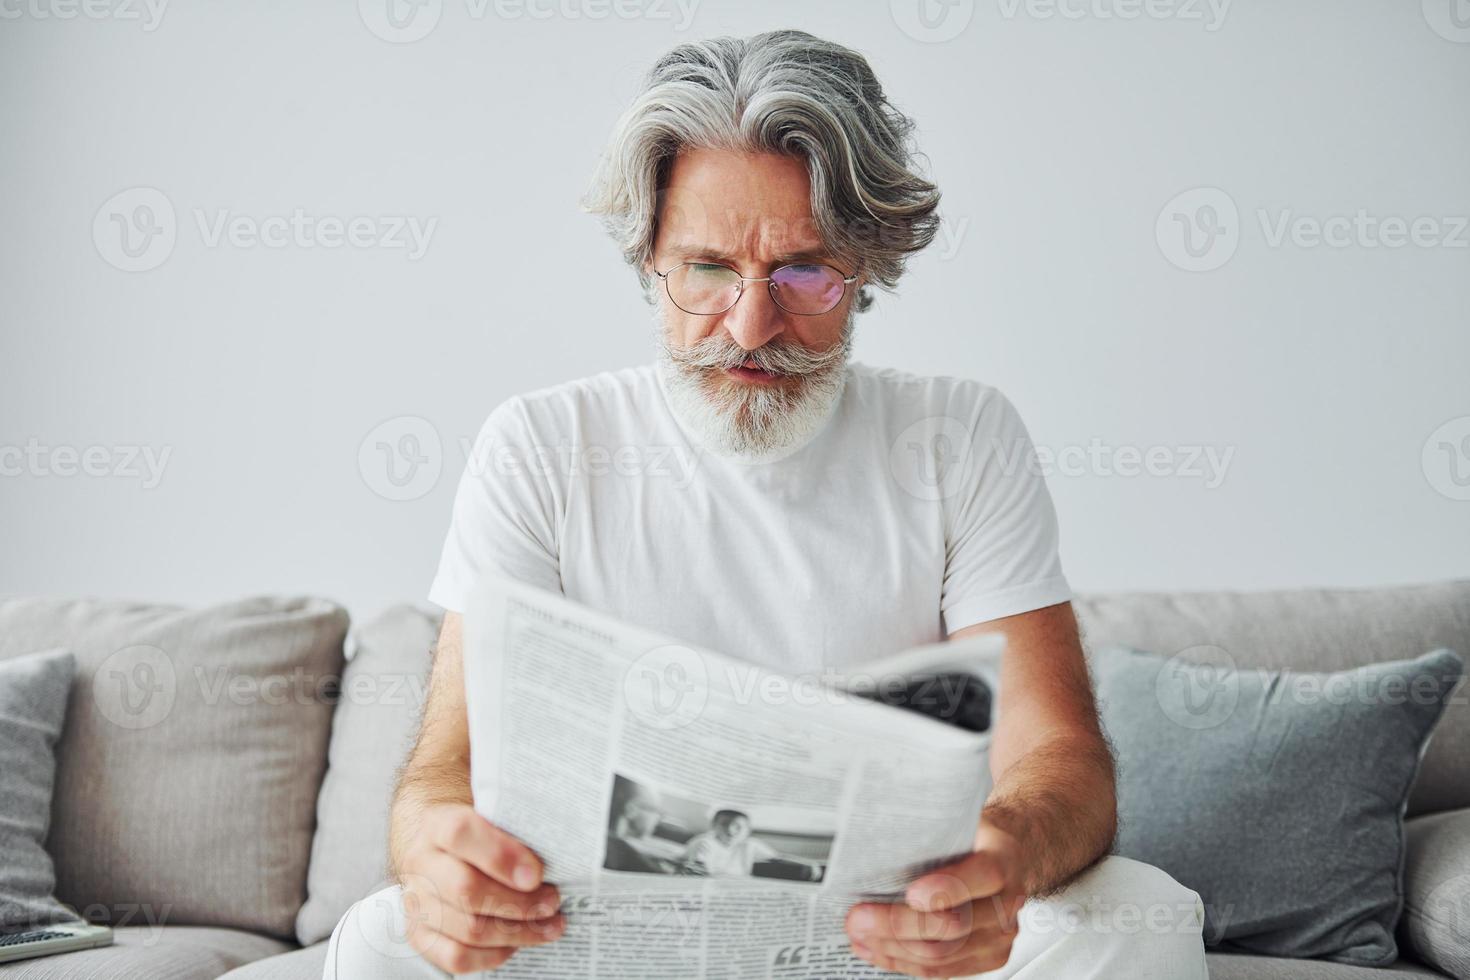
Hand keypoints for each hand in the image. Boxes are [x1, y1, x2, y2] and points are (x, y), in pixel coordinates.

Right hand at [395, 804, 564, 973]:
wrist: (442, 852)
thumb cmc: (479, 836)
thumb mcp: (493, 819)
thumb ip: (516, 831)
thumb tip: (561, 853)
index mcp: (437, 825)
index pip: (459, 833)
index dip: (500, 855)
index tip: (537, 874)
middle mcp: (420, 863)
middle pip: (466, 889)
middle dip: (520, 902)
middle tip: (553, 901)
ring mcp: (416, 903)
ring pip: (468, 929)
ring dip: (517, 931)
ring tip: (550, 925)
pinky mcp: (420, 936)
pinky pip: (457, 957)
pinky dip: (494, 954)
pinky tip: (517, 942)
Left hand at [844, 824, 1027, 977]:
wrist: (1004, 857)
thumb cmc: (971, 838)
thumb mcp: (957, 820)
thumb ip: (929, 831)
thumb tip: (874, 840)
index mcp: (1003, 859)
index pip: (982, 876)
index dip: (945, 888)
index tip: (910, 893)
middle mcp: (1007, 902)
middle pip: (952, 925)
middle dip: (897, 924)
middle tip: (858, 917)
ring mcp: (1000, 936)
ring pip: (942, 954)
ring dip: (892, 948)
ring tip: (859, 935)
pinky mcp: (989, 958)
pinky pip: (942, 970)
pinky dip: (904, 962)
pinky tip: (877, 950)